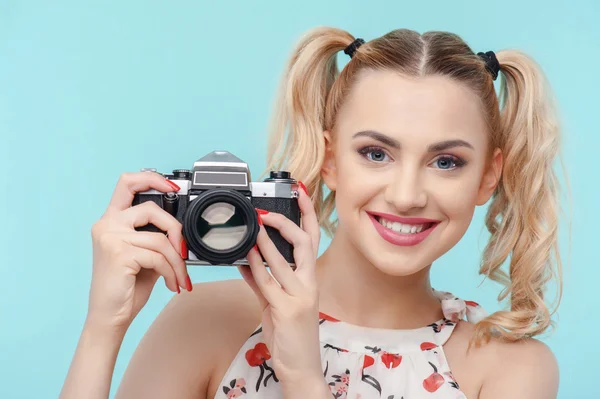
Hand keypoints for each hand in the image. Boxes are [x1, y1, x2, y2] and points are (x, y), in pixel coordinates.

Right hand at [86, 172, 190, 333]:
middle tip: (184, 250)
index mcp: (111, 220)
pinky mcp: (119, 253)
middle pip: (151, 207)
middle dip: (175, 228)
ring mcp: (111, 237)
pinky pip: (158, 256)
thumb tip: (182, 230)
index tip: (172, 186)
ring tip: (179, 277)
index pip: (127, 183)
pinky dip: (171, 272)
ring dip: (177, 262)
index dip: (151, 178)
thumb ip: (156, 236)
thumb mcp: (144, 254)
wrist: (110, 316)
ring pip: (160, 239)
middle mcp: (107, 224)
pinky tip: (171, 284)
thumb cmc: (126, 286)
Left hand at [237, 182, 323, 394]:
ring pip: (283, 261)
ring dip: (265, 242)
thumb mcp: (278, 303)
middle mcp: (309, 284)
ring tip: (251, 228)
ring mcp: (300, 297)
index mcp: (309, 279)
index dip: (307, 214)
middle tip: (265, 213)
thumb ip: (264, 281)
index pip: (312, 239)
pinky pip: (267, 283)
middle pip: (305, 243)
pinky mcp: (287, 310)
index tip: (299, 192)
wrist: (300, 368)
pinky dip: (254, 267)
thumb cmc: (292, 335)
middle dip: (286, 223)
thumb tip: (247, 259)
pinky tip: (243, 257)